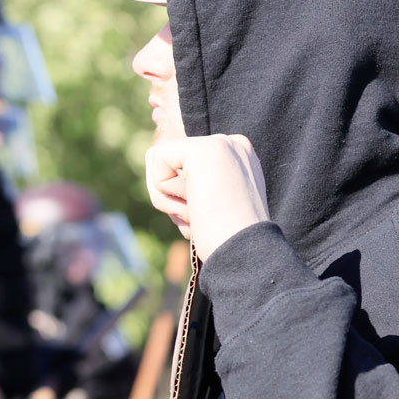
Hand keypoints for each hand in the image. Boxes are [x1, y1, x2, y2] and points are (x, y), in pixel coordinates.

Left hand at [145, 134, 269, 261]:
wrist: (245, 255)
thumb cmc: (227, 241)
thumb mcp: (212, 205)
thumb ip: (193, 182)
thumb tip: (153, 156)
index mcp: (238, 157)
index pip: (183, 161)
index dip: (180, 195)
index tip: (206, 216)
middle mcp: (232, 143)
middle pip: (168, 161)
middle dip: (173, 198)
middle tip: (201, 219)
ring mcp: (220, 143)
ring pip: (159, 162)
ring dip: (169, 200)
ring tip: (199, 217)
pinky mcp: (203, 151)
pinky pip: (156, 160)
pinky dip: (163, 194)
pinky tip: (192, 209)